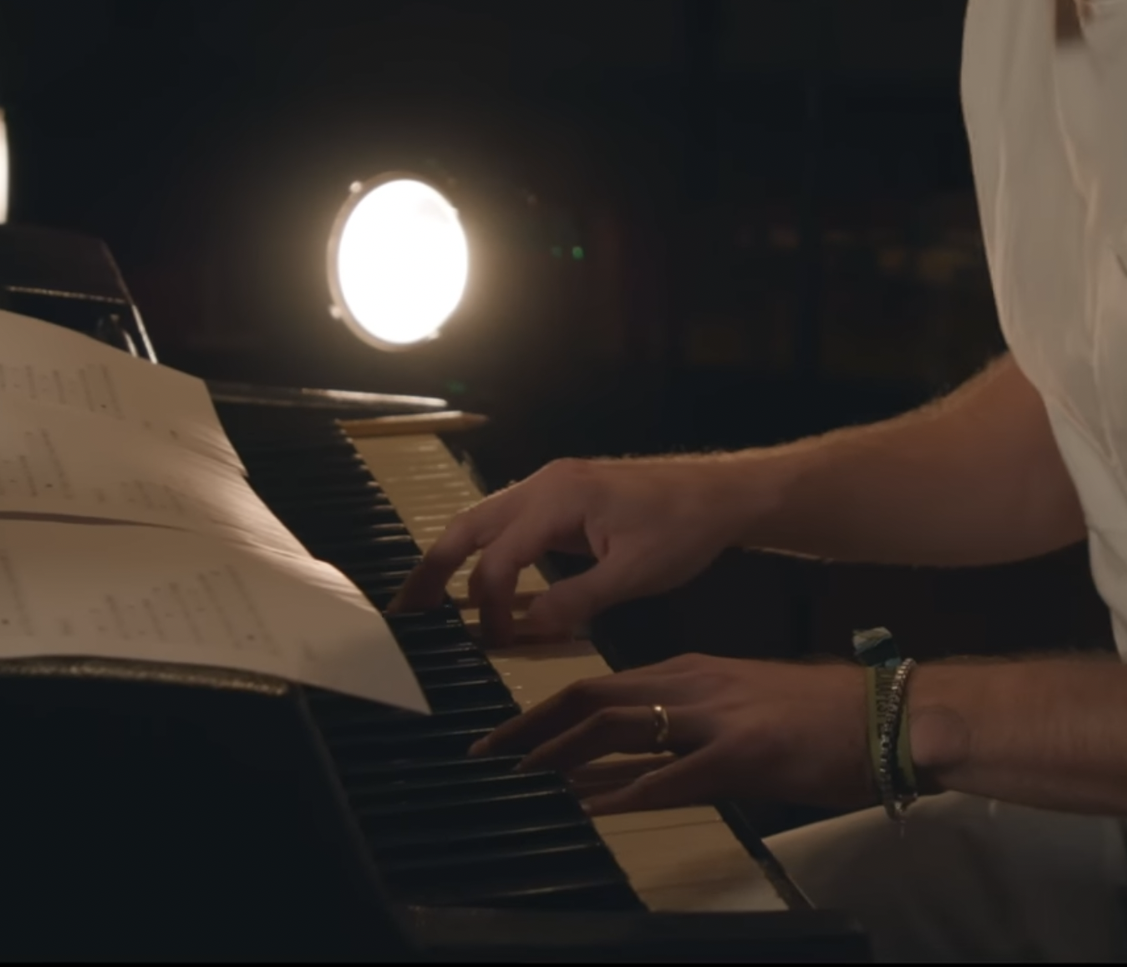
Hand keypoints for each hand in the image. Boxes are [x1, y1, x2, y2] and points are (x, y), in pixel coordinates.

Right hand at [386, 456, 775, 644]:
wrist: (721, 495)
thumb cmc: (684, 529)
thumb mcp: (634, 575)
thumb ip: (576, 602)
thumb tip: (525, 631)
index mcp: (558, 497)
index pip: (499, 557)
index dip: (488, 605)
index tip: (495, 643)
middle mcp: (546, 484)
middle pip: (469, 526)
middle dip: (434, 569)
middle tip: (405, 613)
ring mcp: (553, 486)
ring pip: (485, 522)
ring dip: (455, 559)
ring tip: (427, 601)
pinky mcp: (564, 497)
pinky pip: (510, 524)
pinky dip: (486, 552)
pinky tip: (479, 583)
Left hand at [472, 654, 873, 814]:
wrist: (892, 716)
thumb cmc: (827, 717)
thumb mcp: (746, 707)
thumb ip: (691, 725)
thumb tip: (639, 756)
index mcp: (695, 671)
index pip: (602, 683)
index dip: (548, 709)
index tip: (509, 734)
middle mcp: (696, 684)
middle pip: (594, 695)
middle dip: (534, 725)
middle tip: (490, 754)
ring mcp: (717, 718)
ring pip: (619, 726)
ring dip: (563, 754)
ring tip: (522, 777)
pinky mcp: (742, 755)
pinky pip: (667, 776)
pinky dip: (620, 791)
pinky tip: (589, 806)